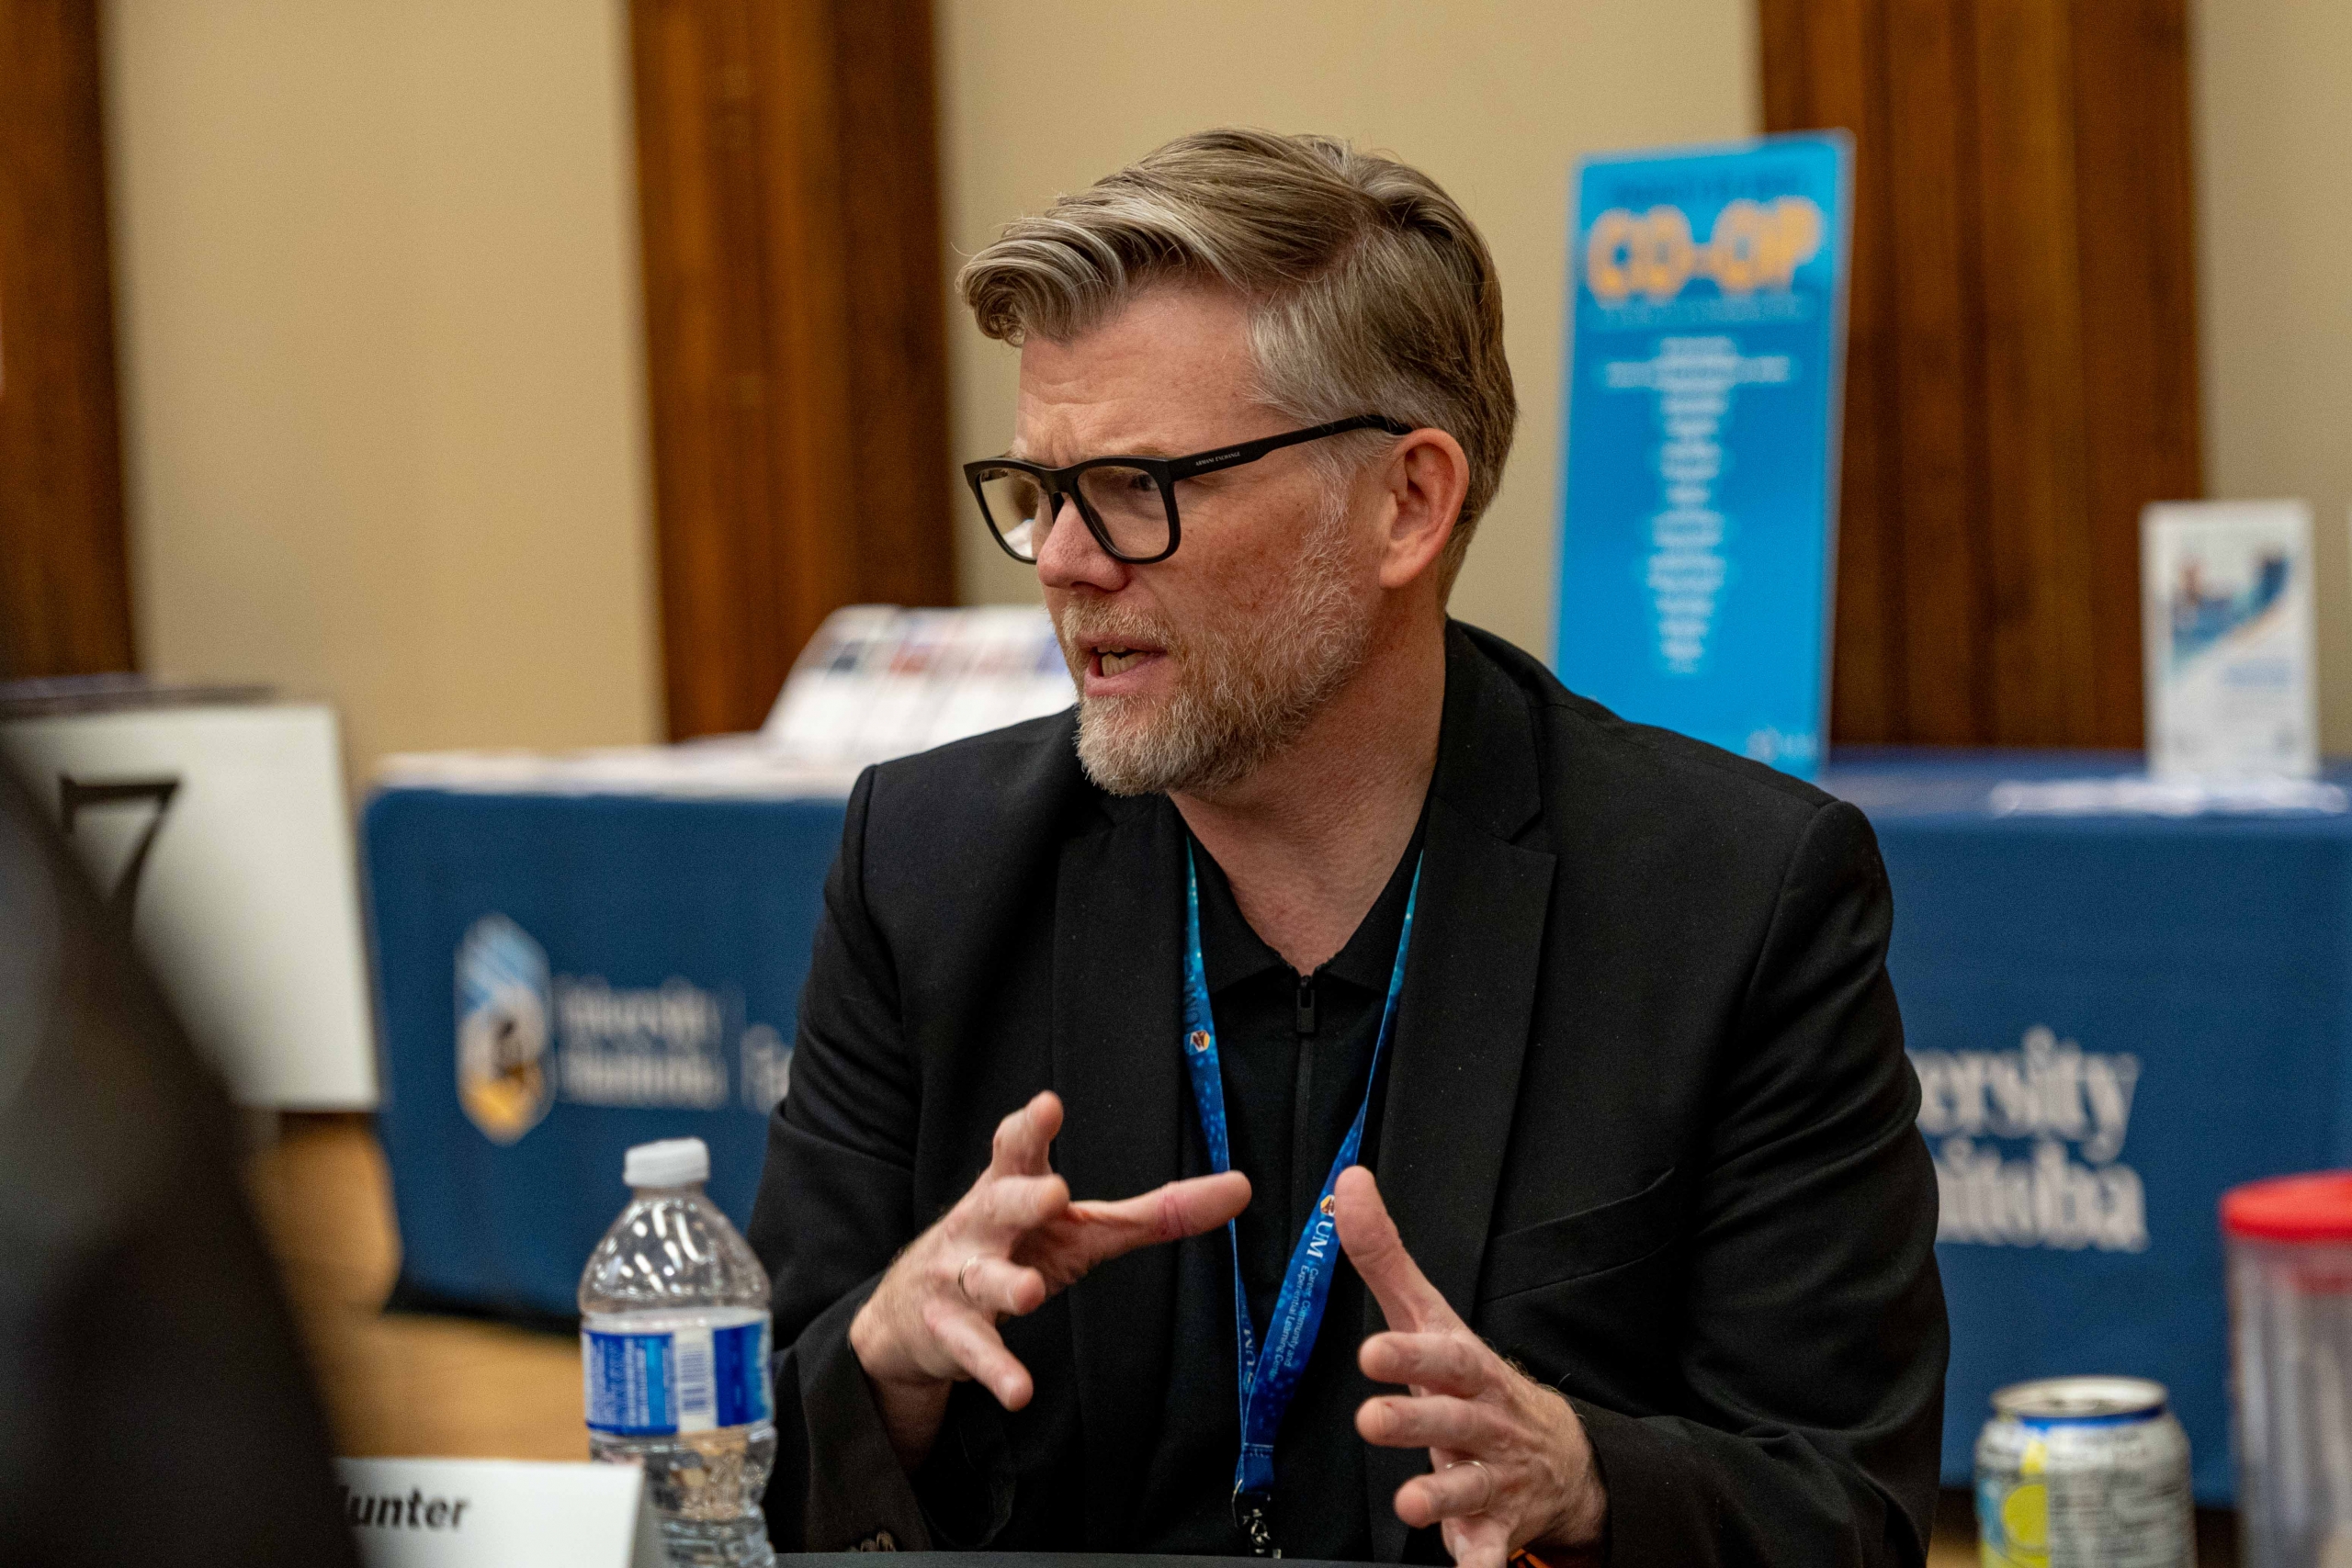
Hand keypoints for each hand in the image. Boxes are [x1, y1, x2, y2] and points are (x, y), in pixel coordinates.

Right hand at [848, 1090, 1249, 1467]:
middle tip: (1054, 1192)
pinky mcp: (951, 1333)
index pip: (1016, 1151)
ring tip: (1033, 1294)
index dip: (1029, 1128)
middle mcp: (983, 1226)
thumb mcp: (1081, 1229)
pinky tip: (1019, 1391)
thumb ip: (1155, 1212)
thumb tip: (1242, 1187)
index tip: (1046, 1105)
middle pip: (998, 1205)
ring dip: (1007, 1286)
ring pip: (984, 1279)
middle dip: (1022, 1199)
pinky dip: (997, 1371)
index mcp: (1013, 1190)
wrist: (911, 1314)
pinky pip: (976, 1351)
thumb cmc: (1014, 1249)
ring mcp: (961, 1279)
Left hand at [1338, 1166, 1606, 1567]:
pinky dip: (1482, 1566)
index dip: (1408, 1354)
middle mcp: (1483, 1419)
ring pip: (1470, 1486)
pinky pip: (1491, 1552)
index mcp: (1465, 1367)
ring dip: (1442, 1495)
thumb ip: (1385, 1258)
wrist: (1558, 1457)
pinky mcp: (1496, 1526)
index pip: (1440, 1355)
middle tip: (1371, 1420)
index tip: (1370, 1352)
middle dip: (1415, 1420)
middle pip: (1452, 1418)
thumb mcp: (1432, 1319)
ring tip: (1410, 1504)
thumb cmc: (1472, 1380)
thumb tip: (1348, 1183)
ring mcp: (1493, 1475)